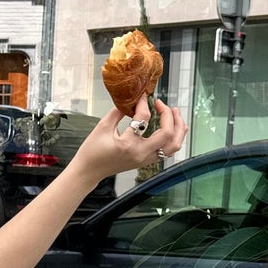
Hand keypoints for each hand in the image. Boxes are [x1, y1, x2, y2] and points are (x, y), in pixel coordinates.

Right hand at [73, 96, 187, 181]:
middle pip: (168, 134)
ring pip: (174, 145)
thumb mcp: (103, 126)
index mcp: (128, 144)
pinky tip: (177, 128)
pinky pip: (168, 151)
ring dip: (178, 128)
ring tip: (176, 114)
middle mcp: (141, 154)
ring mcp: (146, 160)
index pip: (144, 119)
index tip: (143, 96)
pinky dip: (175, 139)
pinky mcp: (146, 162)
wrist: (89, 171)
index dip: (144, 104)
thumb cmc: (92, 151)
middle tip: (161, 104)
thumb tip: (132, 100)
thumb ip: (119, 111)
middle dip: (169, 115)